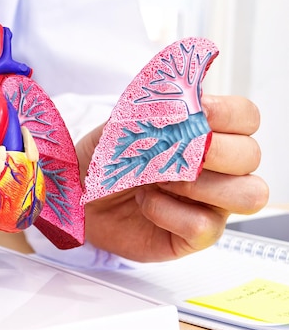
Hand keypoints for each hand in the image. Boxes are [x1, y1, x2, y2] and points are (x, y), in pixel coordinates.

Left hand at [79, 95, 268, 261]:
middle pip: (252, 155)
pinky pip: (205, 226)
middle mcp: (219, 169)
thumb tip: (183, 94)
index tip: (200, 111)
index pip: (247, 118)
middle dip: (215, 150)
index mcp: (208, 134)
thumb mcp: (124, 124)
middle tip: (174, 150)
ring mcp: (211, 203)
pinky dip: (169, 212)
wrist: (78, 193)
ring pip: (249, 195)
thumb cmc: (106, 158)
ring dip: (203, 184)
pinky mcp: (195, 235)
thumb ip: (155, 108)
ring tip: (161, 179)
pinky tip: (146, 202)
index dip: (230, 113)